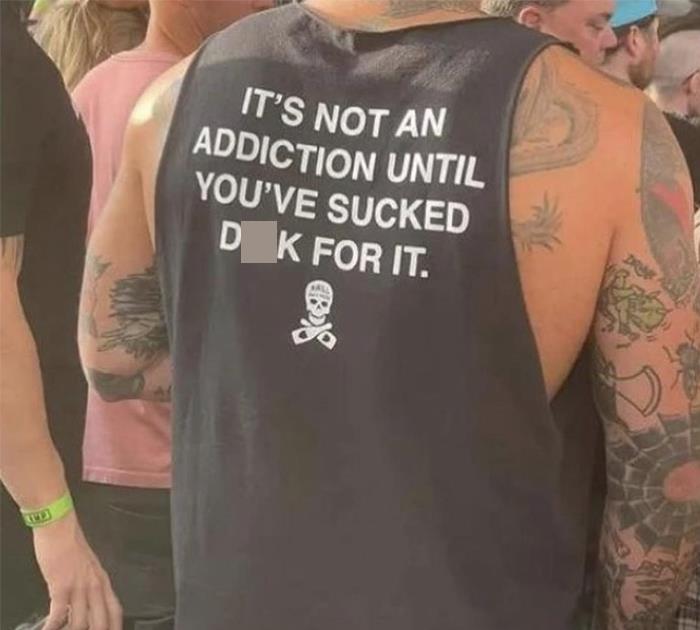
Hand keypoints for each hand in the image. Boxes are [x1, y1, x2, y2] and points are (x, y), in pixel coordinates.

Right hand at [33, 512, 121, 629]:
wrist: (59, 527)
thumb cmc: (71, 544)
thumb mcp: (88, 567)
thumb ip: (89, 585)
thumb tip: (84, 604)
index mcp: (103, 580)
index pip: (115, 609)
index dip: (115, 626)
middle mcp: (95, 585)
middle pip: (101, 620)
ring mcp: (79, 587)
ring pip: (80, 622)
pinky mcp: (61, 586)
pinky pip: (58, 615)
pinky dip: (52, 627)